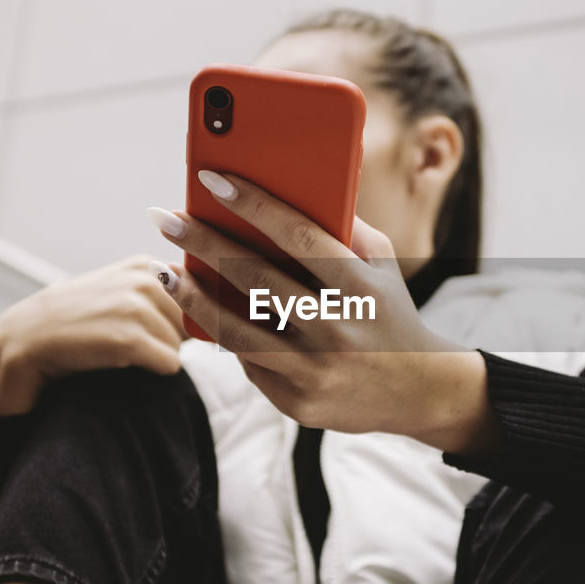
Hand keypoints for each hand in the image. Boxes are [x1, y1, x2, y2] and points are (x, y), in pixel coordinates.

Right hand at [0, 255, 187, 422]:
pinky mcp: (127, 337)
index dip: (194, 321)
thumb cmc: (73, 327)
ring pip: (182, 347)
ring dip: (154, 358)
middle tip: (130, 346)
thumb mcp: (118, 298)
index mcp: (145, 266)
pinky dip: (150, 372)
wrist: (19, 343)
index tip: (173, 332)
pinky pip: (170, 363)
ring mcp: (135, 304)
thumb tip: (214, 309)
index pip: (203, 296)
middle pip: (194, 325)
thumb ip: (162, 294)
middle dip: (171, 343)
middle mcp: (144, 277)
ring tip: (114, 352)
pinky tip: (115, 363)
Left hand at [146, 171, 497, 451]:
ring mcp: (316, 371)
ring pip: (237, 331)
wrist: (420, 391)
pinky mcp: (298, 403)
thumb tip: (295, 191)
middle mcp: (338, 330)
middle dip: (202, 244)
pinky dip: (226, 335)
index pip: (300, 237)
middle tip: (164, 218)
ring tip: (164, 272)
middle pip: (254, 280)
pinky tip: (203, 311)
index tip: (213, 180)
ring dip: (192, 298)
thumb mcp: (384, 266)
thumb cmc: (392, 314)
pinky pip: (250, 363)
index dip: (254, 206)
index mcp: (361, 287)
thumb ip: (347, 229)